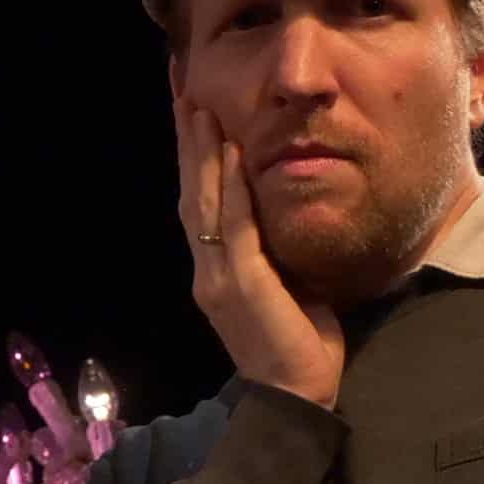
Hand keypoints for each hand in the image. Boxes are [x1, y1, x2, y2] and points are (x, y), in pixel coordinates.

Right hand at [175, 97, 345, 408]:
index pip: (200, 197)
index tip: (190, 102)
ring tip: (196, 105)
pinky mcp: (242, 287)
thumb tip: (288, 206)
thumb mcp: (288, 284)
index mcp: (216, 267)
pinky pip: (234, 228)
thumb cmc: (301, 345)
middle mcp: (207, 268)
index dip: (193, 150)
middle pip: (190, 189)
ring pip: (202, 202)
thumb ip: (277, 248)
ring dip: (199, 152)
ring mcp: (219, 277)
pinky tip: (229, 154)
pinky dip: (230, 189)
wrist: (297, 399)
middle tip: (181, 83)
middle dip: (185, 136)